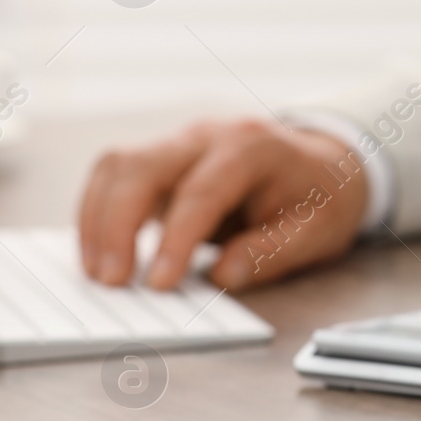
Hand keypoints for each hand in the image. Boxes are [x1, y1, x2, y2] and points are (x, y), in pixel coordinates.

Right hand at [77, 119, 369, 290]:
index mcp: (253, 147)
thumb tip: (223, 276)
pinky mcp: (160, 161)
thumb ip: (272, 251)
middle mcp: (207, 136)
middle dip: (117, 224)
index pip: (202, 190)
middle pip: (142, 165)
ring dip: (97, 219)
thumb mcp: (318, 230)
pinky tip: (99, 253)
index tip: (160, 284)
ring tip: (99, 274)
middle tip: (112, 282)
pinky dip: (98, 214)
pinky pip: (115, 177)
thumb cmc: (321, 198)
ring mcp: (179, 143)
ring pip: (117, 165)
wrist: (323, 164)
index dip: (176, 238)